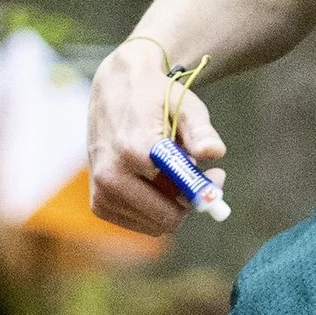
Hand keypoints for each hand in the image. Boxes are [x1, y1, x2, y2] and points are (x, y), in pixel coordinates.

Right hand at [88, 37, 224, 236]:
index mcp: (133, 150)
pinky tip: (155, 181)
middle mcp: (111, 175)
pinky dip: (154, 208)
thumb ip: (201, 131)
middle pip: (167, 218)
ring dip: (171, 205)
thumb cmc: (156, 98)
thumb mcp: (185, 106)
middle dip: (188, 201)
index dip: (202, 191)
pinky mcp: (99, 204)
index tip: (216, 174)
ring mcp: (101, 193)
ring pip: (156, 224)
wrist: (115, 90)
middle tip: (200, 174)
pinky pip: (142, 224)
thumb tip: (214, 153)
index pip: (177, 197)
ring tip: (173, 172)